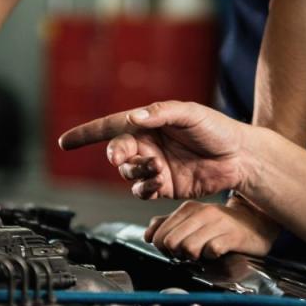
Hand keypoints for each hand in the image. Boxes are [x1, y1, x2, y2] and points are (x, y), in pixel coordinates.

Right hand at [59, 101, 248, 199]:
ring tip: (156, 168)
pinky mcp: (164, 186)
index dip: (86, 134)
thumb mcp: (190, 113)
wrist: (239, 157)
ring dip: (136, 173)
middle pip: (117, 152)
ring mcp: (155, 166)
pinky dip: (144, 189)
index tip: (65, 142)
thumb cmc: (217, 129)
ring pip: (128, 174)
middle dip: (118, 155)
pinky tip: (157, 184)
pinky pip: (142, 191)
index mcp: (148, 123)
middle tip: (124, 157)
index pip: (110, 127)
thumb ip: (161, 114)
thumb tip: (135, 116)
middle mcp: (148, 144)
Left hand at [145, 197, 280, 260]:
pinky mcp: (232, 235)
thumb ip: (168, 225)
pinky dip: (211, 257)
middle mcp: (201, 212)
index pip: (159, 235)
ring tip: (203, 252)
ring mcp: (218, 223)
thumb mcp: (193, 220)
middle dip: (176, 254)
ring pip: (188, 248)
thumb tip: (148, 235)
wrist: (256, 223)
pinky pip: (211, 251)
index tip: (174, 250)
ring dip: (193, 257)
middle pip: (170, 243)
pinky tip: (217, 252)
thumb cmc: (222, 225)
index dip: (163, 249)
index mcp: (188, 208)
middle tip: (189, 253)